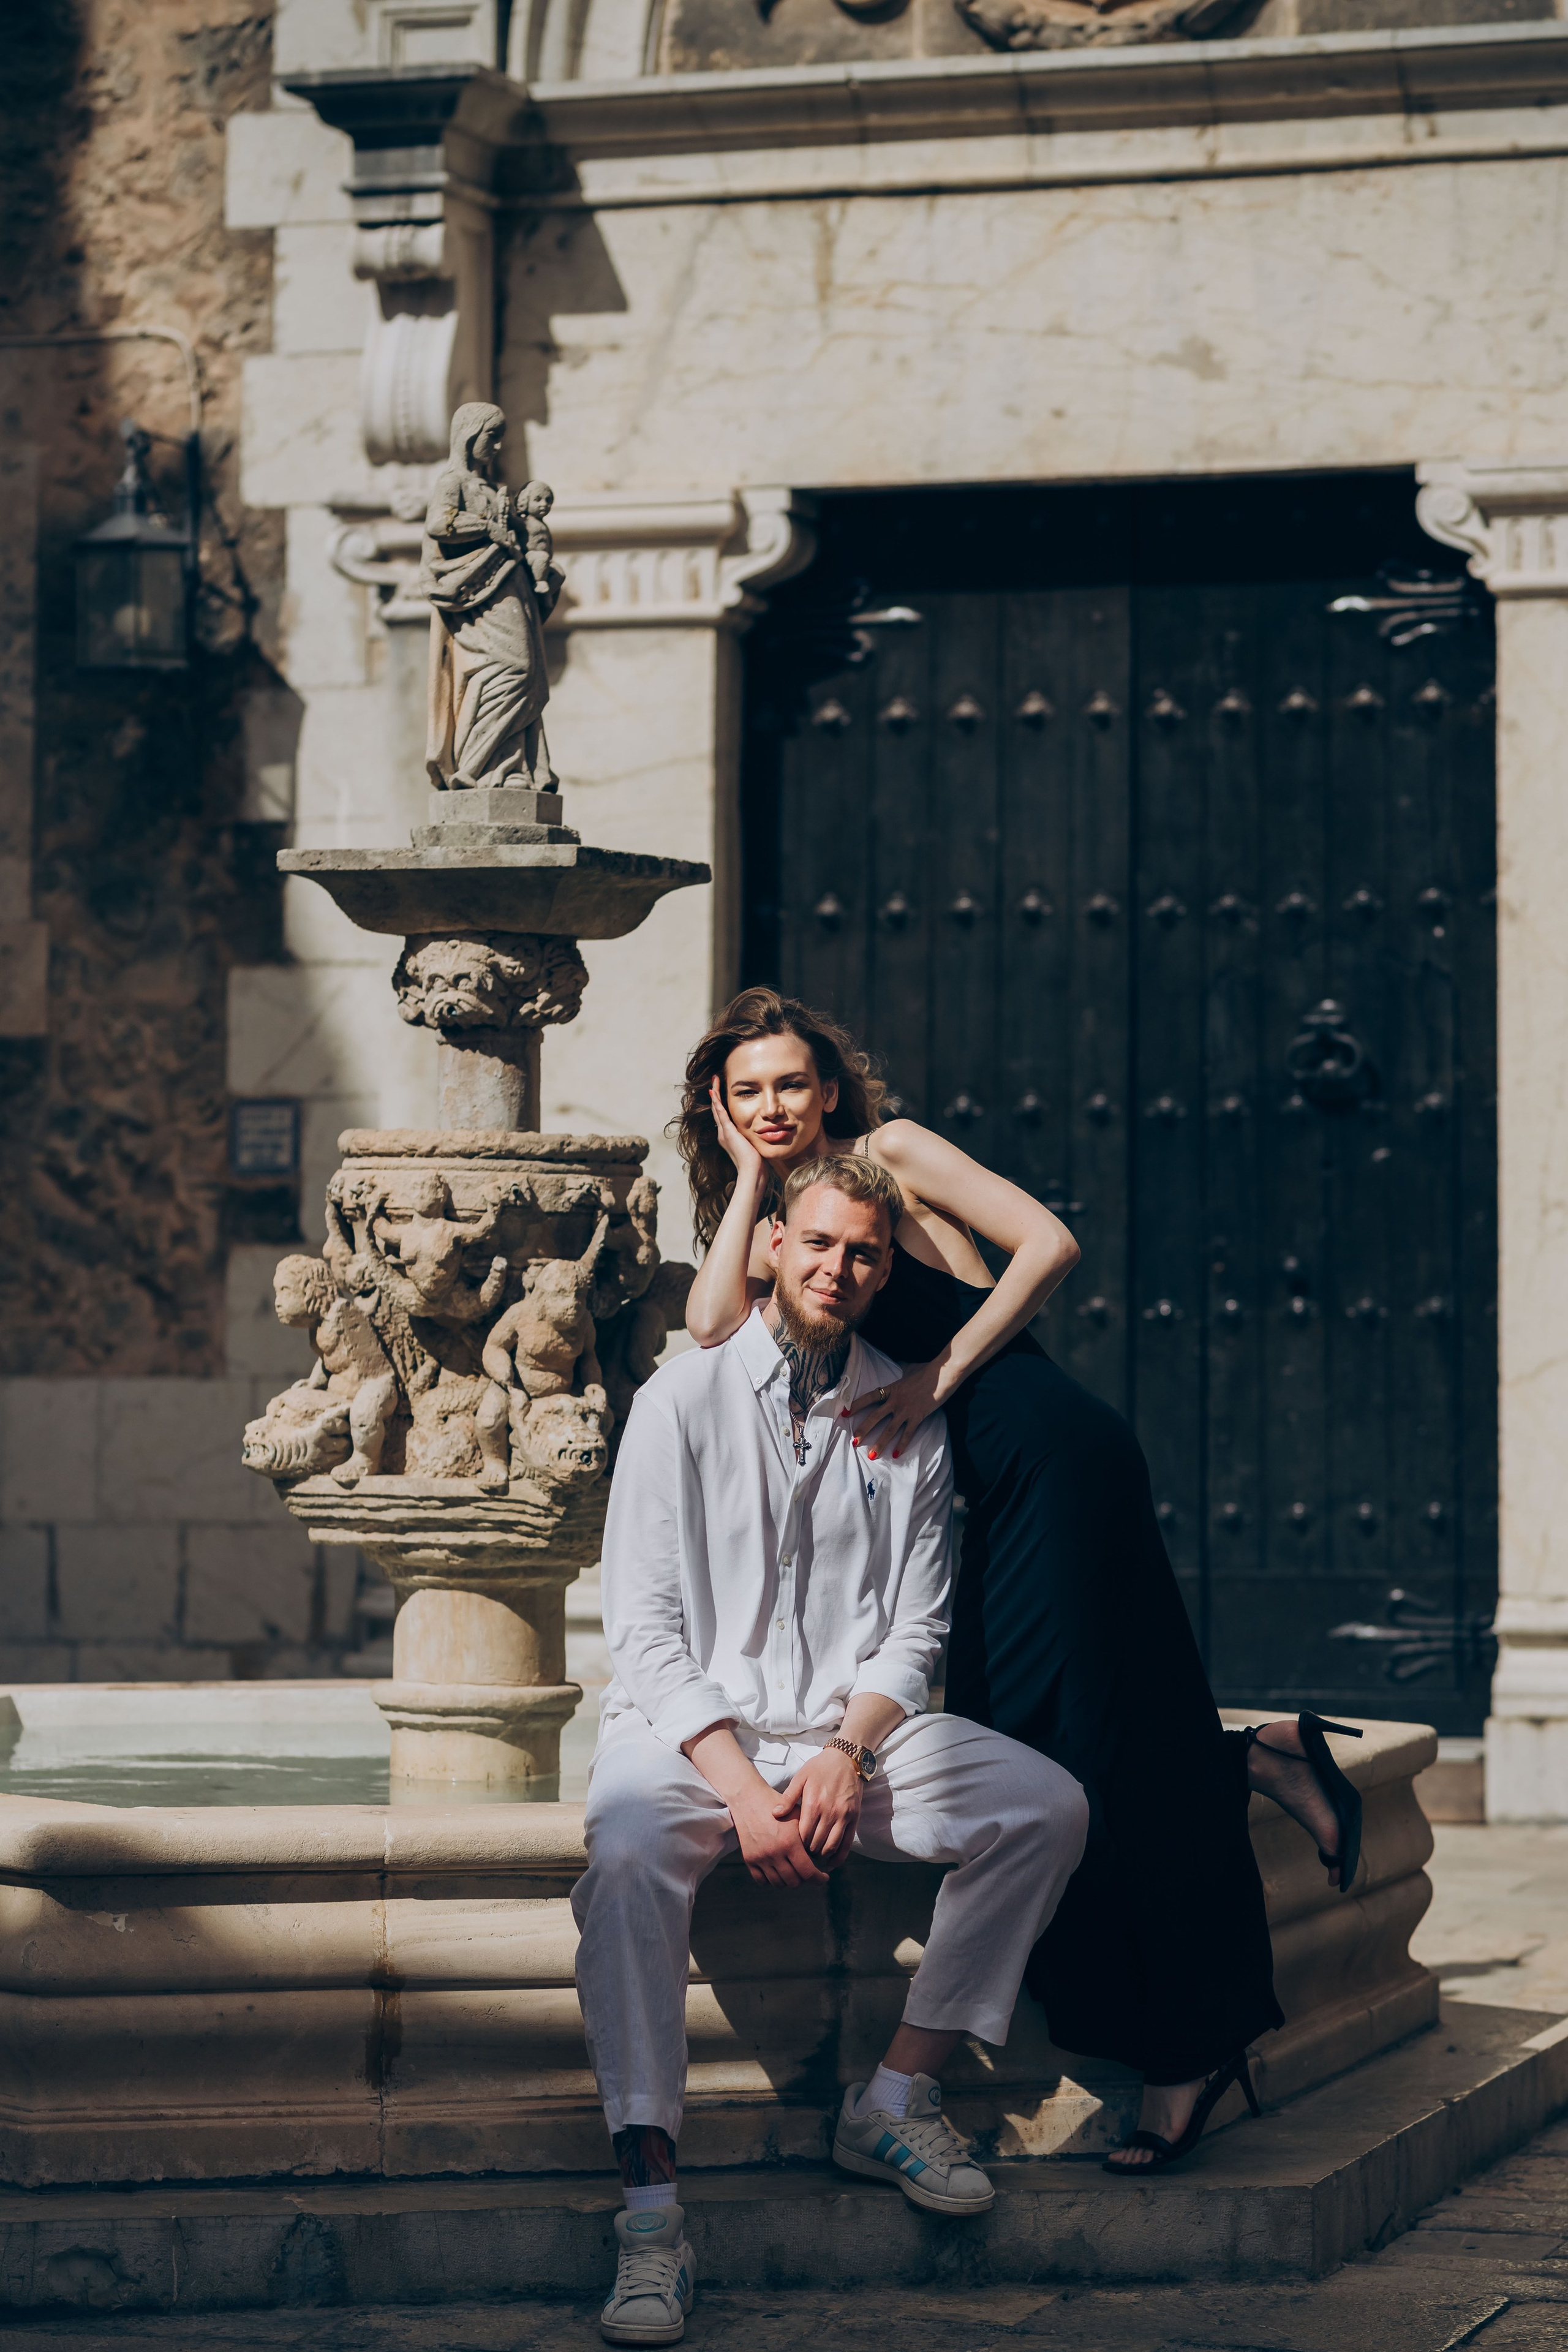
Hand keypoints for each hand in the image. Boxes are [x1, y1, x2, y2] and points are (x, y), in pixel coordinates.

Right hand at [709, 1077, 766, 1188]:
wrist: (751, 1171)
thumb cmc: (755, 1162)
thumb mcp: (752, 1146)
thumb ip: (752, 1138)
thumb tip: (762, 1133)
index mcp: (728, 1136)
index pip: (723, 1116)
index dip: (721, 1104)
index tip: (720, 1092)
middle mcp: (723, 1133)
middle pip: (717, 1110)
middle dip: (715, 1095)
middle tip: (714, 1081)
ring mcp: (724, 1132)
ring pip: (716, 1109)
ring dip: (715, 1094)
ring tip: (714, 1081)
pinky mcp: (728, 1131)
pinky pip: (720, 1113)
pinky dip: (717, 1101)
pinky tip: (714, 1092)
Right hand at [728, 1783, 828, 1888]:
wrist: (748, 1799)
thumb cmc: (777, 1805)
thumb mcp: (797, 1816)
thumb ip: (809, 1837)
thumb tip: (820, 1857)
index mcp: (790, 1843)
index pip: (808, 1872)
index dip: (818, 1879)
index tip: (823, 1877)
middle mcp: (775, 1853)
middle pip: (794, 1881)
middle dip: (804, 1879)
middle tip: (807, 1872)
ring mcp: (760, 1858)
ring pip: (778, 1883)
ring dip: (788, 1881)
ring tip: (793, 1872)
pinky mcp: (749, 1859)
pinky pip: (762, 1880)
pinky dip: (771, 1880)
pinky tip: (778, 1872)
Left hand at [778, 1748, 862, 1865]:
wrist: (847, 1758)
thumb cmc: (820, 1767)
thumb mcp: (801, 1777)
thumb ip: (788, 1797)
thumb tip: (775, 1814)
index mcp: (813, 1804)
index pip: (802, 1835)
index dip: (796, 1846)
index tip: (791, 1847)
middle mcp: (829, 1812)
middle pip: (815, 1844)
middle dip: (807, 1853)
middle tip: (800, 1854)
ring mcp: (843, 1816)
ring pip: (830, 1847)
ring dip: (821, 1856)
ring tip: (813, 1856)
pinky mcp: (854, 1818)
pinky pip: (847, 1844)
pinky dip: (839, 1857)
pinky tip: (831, 1863)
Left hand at [844, 1362, 944, 1460]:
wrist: (941, 1375)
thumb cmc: (926, 1370)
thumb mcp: (909, 1368)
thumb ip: (902, 1371)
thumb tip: (901, 1366)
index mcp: (891, 1389)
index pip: (869, 1398)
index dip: (856, 1405)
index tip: (845, 1413)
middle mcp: (895, 1401)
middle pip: (874, 1417)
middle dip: (862, 1430)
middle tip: (854, 1442)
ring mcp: (906, 1410)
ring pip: (889, 1430)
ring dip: (879, 1444)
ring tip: (871, 1456)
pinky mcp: (918, 1417)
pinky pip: (908, 1434)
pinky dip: (902, 1444)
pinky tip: (896, 1454)